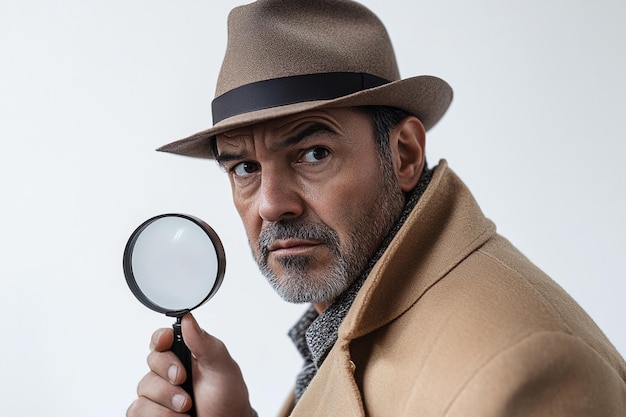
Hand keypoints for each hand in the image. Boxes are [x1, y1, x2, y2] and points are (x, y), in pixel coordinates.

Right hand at [127, 313, 253, 416]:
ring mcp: (158, 394)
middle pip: (152, 361)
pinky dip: (158, 415)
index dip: (160, 338)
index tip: (166, 340)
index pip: (162, 338)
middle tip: (184, 380)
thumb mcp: (223, 367)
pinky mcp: (150, 414)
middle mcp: (168, 371)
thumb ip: (205, 343)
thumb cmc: (227, 396)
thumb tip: (188, 319)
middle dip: (169, 372)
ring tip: (187, 408)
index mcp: (186, 353)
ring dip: (167, 400)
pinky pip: (137, 410)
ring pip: (144, 388)